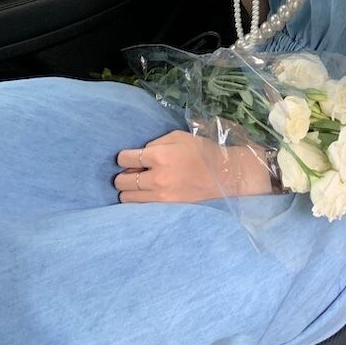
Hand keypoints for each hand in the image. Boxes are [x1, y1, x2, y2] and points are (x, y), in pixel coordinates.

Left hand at [114, 130, 271, 202]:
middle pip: (121, 180)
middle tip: (133, 171)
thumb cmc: (202, 151)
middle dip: (123, 174)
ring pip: (127, 197)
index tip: (129, 157)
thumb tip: (139, 155)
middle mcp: (156, 178)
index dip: (124, 157)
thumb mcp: (178, 136)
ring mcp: (161, 196)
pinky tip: (147, 193)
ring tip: (139, 184)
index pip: (124, 159)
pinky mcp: (166, 207)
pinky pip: (140, 206)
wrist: (224, 175)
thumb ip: (155, 143)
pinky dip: (138, 200)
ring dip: (129, 189)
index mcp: (159, 156)